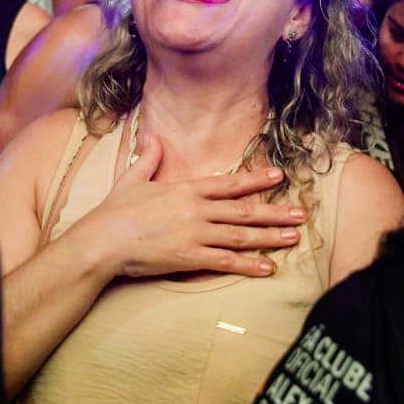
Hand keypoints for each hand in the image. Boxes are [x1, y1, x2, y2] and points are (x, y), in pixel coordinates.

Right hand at [80, 133, 306, 278]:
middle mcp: (196, 209)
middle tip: (301, 213)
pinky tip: (268, 268)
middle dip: (275, 211)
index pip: (228, 183)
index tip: (278, 176)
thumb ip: (148, 158)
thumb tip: (153, 136)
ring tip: (293, 237)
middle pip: (243, 210)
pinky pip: (225, 262)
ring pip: (241, 235)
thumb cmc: (114, 211)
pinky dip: (248, 265)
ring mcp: (195, 234)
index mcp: (185, 189)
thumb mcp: (132, 178)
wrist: (102, 241)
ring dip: (269, 236)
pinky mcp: (189, 257)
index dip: (255, 179)